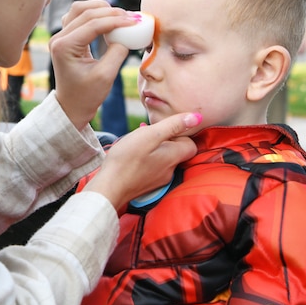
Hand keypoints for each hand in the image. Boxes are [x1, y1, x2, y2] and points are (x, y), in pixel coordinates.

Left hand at [48, 0, 141, 128]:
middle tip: (131, 17)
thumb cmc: (87, 95)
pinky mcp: (65, 37)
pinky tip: (109, 20)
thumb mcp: (106, 76)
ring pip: (79, 9)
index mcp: (64, 47)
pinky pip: (78, 17)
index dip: (115, 21)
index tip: (135, 21)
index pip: (92, 24)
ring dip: (101, 9)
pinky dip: (94, 14)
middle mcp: (58, 38)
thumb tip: (127, 34)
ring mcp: (60, 36)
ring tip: (121, 16)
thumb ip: (117, 52)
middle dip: (110, 12)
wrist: (72, 105)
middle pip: (84, 12)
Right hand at [82, 112, 200, 211]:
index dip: (181, 134)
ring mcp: (159, 180)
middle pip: (177, 151)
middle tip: (147, 134)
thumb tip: (196, 117)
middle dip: (165, 140)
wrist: (108, 187)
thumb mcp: (150, 135)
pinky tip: (132, 156)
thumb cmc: (127, 159)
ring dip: (154, 148)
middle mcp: (170, 170)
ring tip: (137, 143)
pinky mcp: (147, 185)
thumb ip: (173, 125)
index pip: (191, 144)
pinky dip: (146, 159)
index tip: (164, 129)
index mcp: (174, 157)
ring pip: (163, 159)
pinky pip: (153, 167)